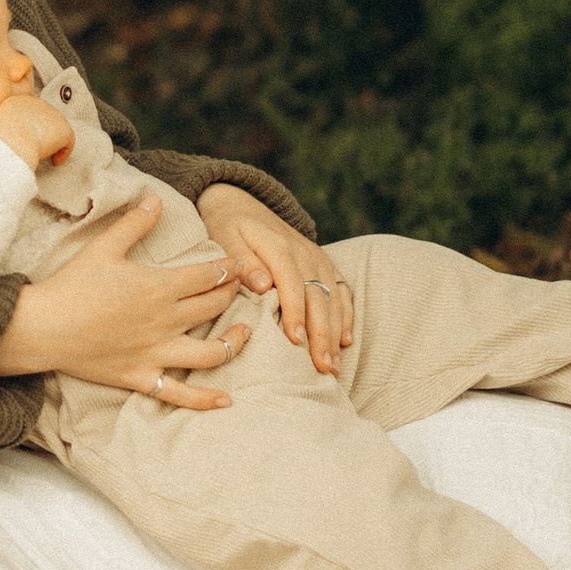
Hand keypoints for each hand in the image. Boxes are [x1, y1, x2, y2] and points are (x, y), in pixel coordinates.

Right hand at [0, 86, 72, 169]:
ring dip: (52, 144)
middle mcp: (36, 103)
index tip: (27, 141)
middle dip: (43, 134)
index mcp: (17, 101)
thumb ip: (6, 129)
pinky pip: (67, 142)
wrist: (10, 143)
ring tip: (45, 157)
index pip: (29, 112)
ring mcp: (51, 114)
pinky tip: (54, 162)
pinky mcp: (63, 128)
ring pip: (55, 130)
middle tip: (38, 150)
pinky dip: (62, 153)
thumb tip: (11, 140)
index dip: (30, 128)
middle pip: (45, 119)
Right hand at [0, 190, 246, 407]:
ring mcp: (156, 353)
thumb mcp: (103, 247)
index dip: (227, 267)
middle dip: (231, 294)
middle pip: (213, 306)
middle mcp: (165, 321)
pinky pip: (180, 394)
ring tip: (247, 330)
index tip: (235, 263)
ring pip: (212, 352)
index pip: (207, 275)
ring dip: (235, 341)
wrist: (42, 328)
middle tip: (238, 286)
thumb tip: (156, 199)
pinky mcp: (142, 376)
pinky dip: (205, 399)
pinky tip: (225, 400)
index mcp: (158, 287)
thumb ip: (134, 224)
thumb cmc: (71, 286)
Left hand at [197, 185, 352, 376]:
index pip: (291, 282)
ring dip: (336, 332)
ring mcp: (317, 258)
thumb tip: (262, 285)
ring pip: (333, 298)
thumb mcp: (225, 238)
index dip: (295, 312)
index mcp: (278, 246)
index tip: (295, 340)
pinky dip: (346, 315)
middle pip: (318, 296)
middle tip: (322, 366)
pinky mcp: (323, 263)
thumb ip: (243, 262)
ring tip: (333, 365)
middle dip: (322, 333)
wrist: (241, 203)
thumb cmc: (228, 227)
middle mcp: (303, 252)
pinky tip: (346, 340)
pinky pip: (341, 290)